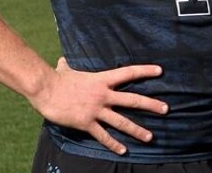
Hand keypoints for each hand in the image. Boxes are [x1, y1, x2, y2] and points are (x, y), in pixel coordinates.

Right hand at [30, 57, 168, 155]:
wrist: (45, 89)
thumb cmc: (56, 79)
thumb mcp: (66, 69)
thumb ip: (68, 66)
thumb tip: (62, 60)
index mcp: (102, 80)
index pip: (128, 73)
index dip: (145, 71)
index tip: (160, 71)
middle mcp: (103, 95)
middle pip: (133, 100)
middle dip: (151, 105)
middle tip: (166, 109)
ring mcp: (96, 110)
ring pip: (122, 121)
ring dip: (137, 130)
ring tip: (150, 137)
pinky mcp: (86, 123)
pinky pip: (103, 136)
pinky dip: (114, 144)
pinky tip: (123, 151)